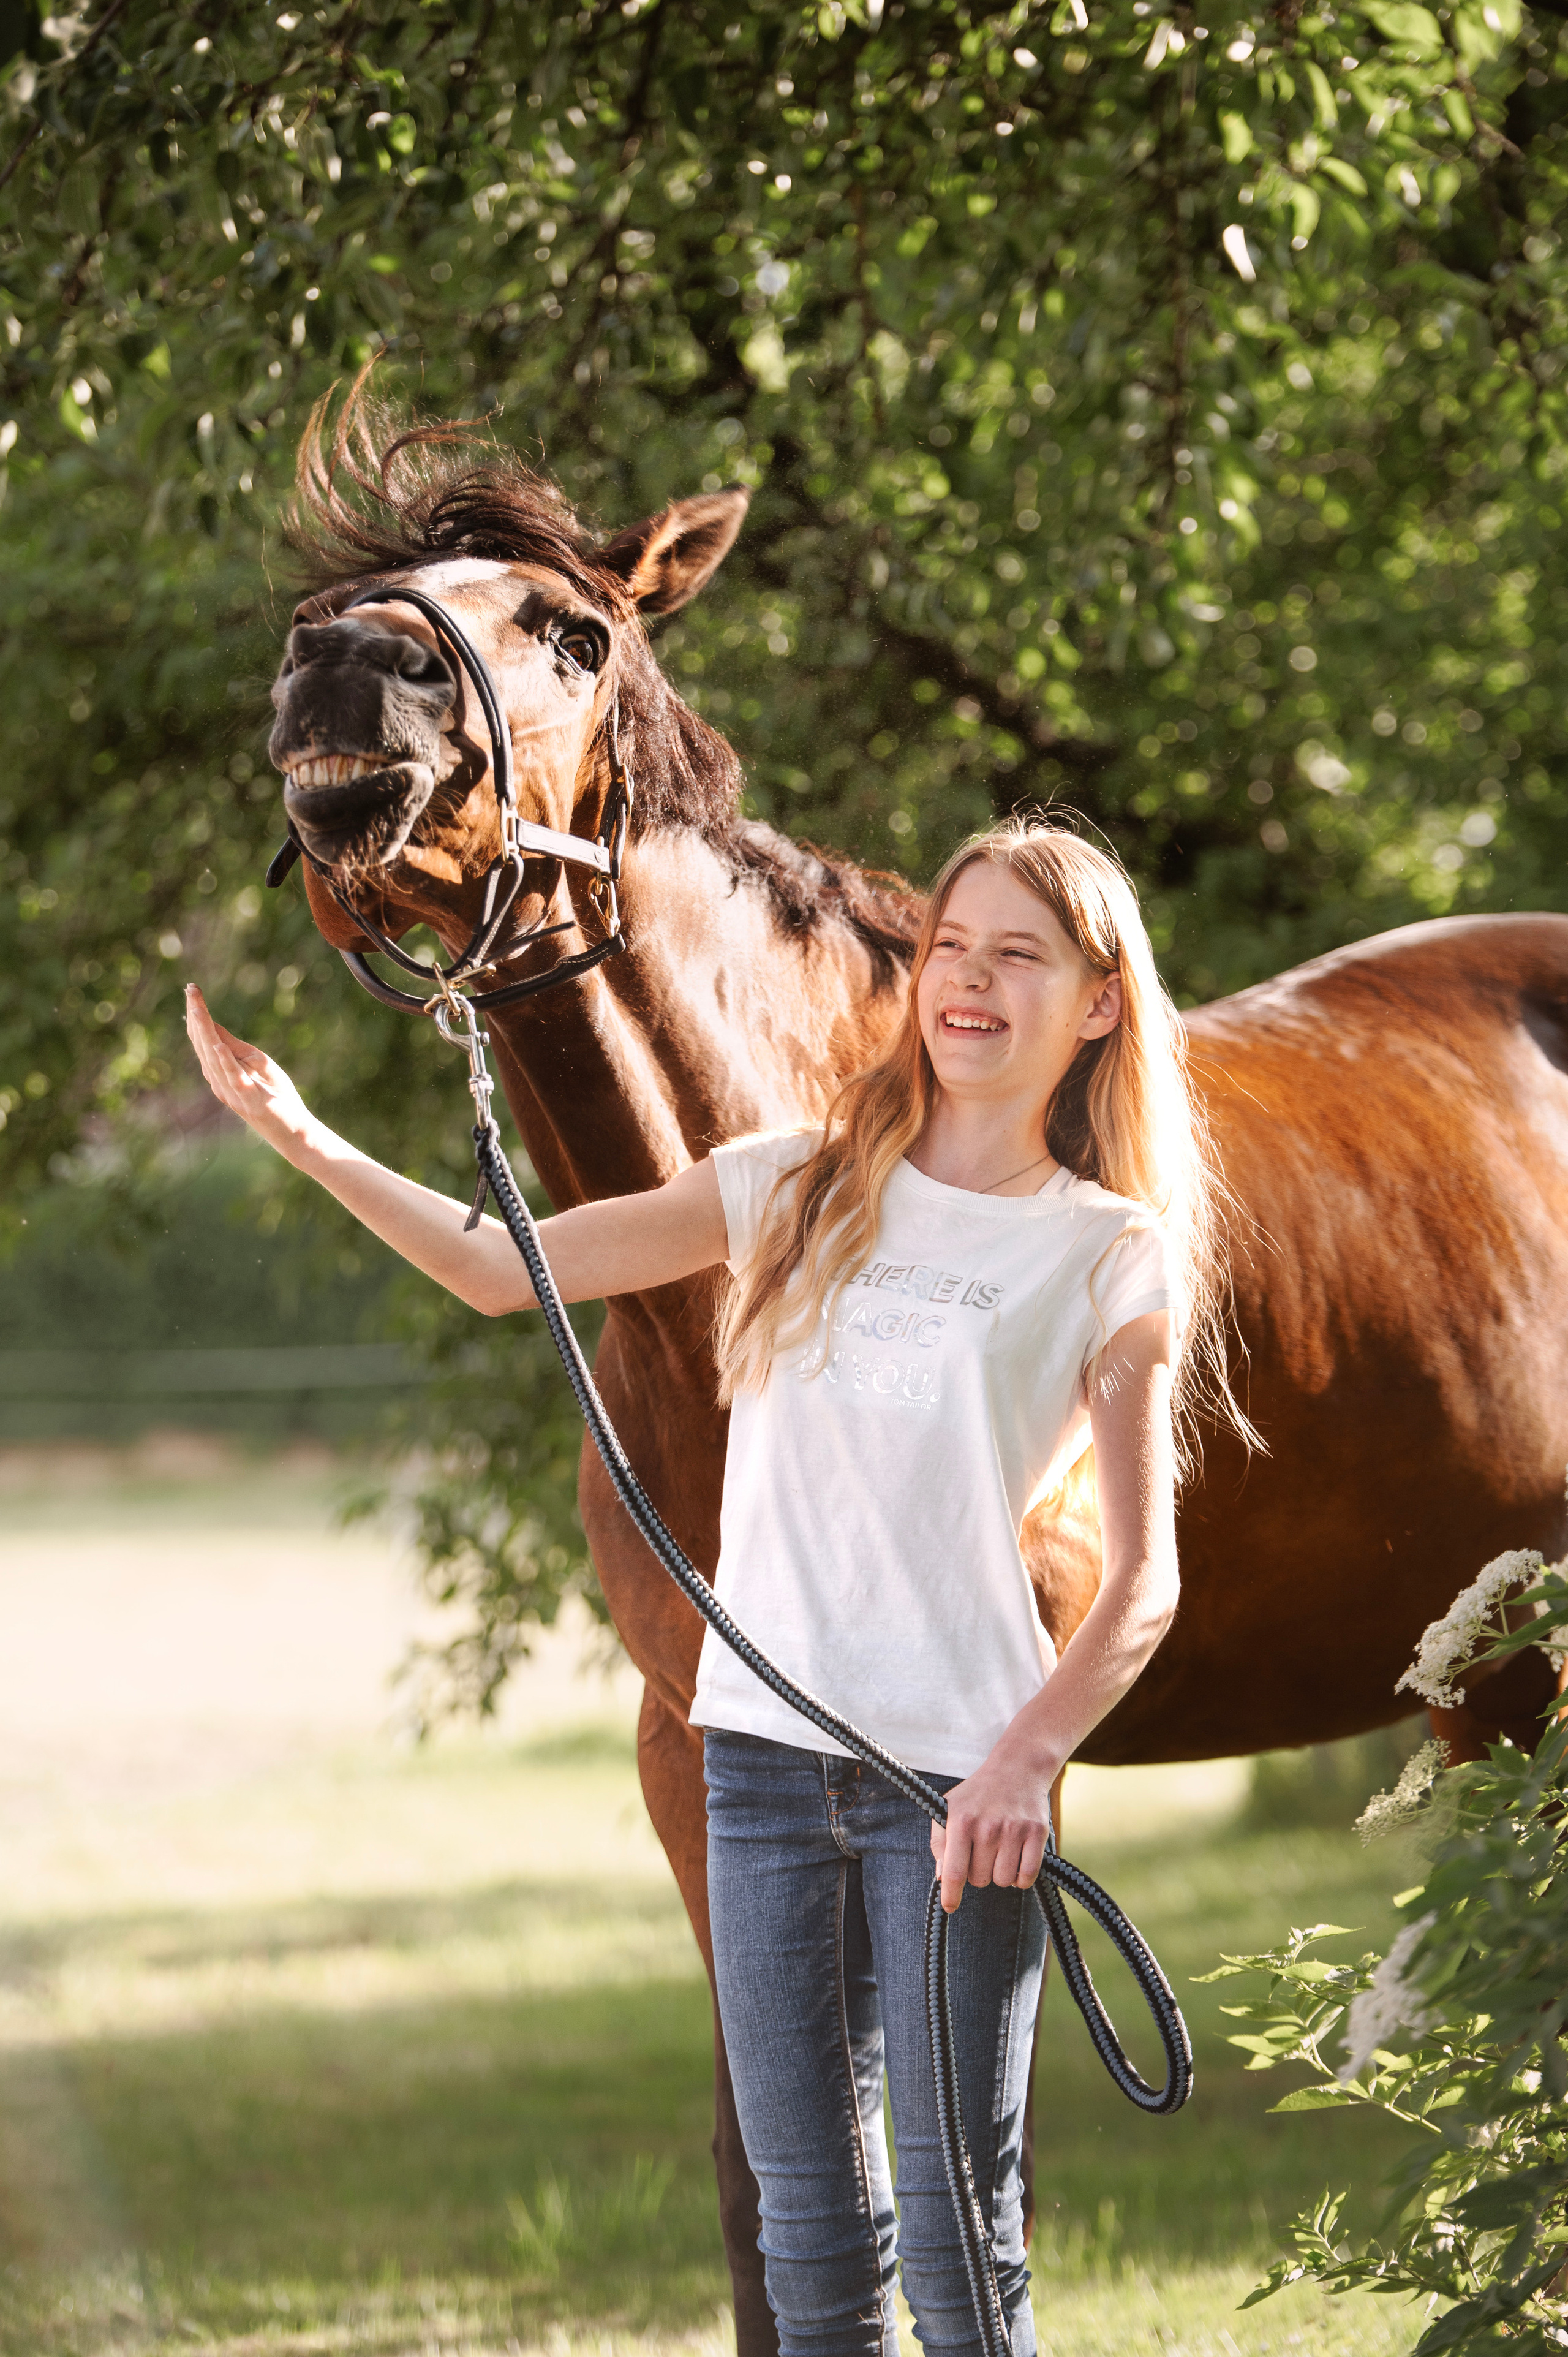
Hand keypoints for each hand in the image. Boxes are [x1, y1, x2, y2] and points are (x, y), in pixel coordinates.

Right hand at [185, 984, 314, 1157]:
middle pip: (204, 1044)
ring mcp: (233, 1091)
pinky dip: (226, 1061)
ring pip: (213, 1058)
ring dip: (205, 1032)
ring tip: (197, 1008)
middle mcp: (220, 1081)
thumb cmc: (276, 1096)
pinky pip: (234, 1078)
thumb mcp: (255, 1063)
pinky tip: (218, 1044)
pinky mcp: (250, 1099)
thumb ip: (234, 1047)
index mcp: (221, 1071)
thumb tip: (212, 1025)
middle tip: (190, 990)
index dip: (197, 1015)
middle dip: (197, 1017)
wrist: (294, 1131)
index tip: (192, 989)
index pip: (204, 1039)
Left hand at [929, 1748, 1055, 1914]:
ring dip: (1000, 1874)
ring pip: (1003, 1881)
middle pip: (980, 1880)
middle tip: (982, 1851)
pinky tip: (1016, 1858)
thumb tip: (942, 1878)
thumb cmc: (977, 1794)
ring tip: (999, 1851)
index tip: (950, 1908)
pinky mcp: (1037, 1832)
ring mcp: (1014, 1829)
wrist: (1017, 1767)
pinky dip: (1021, 1877)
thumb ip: (940, 1843)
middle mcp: (987, 1826)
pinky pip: (1027, 1877)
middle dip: (979, 1873)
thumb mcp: (948, 1809)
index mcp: (961, 1821)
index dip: (951, 1896)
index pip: (954, 1871)